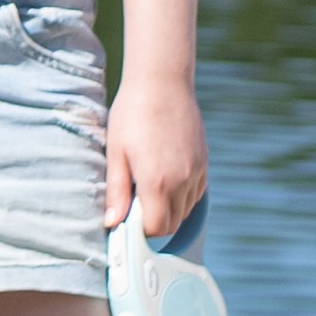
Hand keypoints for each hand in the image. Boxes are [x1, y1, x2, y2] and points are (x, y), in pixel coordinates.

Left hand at [104, 73, 206, 237]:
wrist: (162, 83)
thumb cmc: (132, 115)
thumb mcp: (116, 153)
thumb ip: (116, 191)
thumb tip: (111, 223)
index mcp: (158, 181)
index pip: (156, 228)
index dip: (140, 232)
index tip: (125, 223)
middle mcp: (183, 181)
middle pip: (174, 223)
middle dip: (153, 224)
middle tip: (132, 208)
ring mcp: (197, 171)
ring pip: (187, 210)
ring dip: (168, 210)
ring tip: (145, 191)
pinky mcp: (204, 162)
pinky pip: (196, 193)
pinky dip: (181, 197)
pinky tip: (163, 181)